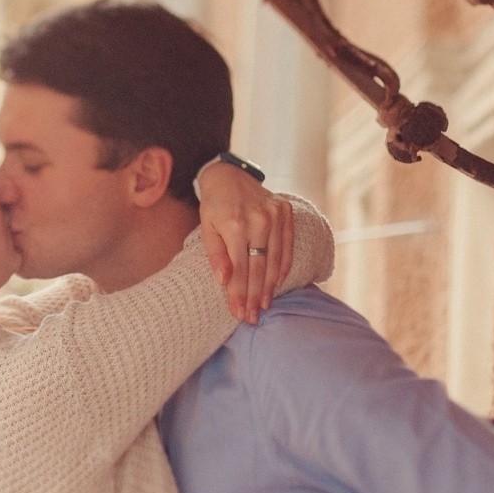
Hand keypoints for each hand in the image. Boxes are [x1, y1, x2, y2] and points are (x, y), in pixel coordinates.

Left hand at [193, 161, 294, 321]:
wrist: (229, 175)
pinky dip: (284, 266)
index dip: (239, 293)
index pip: (239, 268)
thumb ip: (215, 254)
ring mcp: (275, 215)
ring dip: (270, 286)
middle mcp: (258, 220)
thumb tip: (224, 281)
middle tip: (252, 317)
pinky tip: (277, 283)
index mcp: (235, 225)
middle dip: (255, 296)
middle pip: (259, 267)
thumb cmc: (214, 206)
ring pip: (275, 259)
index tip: (238, 313)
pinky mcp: (286, 212)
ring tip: (265, 305)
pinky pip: (287, 245)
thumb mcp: (206, 228)